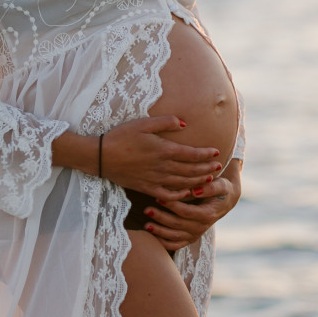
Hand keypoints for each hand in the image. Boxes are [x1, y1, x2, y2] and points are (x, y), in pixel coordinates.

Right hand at [99, 116, 221, 201]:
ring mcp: (155, 179)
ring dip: (198, 181)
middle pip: (191, 170)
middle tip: (218, 167)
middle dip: (207, 169)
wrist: (99, 157)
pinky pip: (168, 194)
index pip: (191, 154)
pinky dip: (180, 194)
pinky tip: (186, 192)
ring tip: (209, 179)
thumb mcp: (143, 123)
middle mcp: (162, 167)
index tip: (217, 153)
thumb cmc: (120, 136)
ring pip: (182, 183)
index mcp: (163, 150)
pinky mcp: (146, 188)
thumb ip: (165, 122)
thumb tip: (184, 123)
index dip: (206, 155)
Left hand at [143, 160, 241, 251]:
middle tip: (147, 210)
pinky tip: (152, 236)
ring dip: (159, 231)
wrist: (225, 201)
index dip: (171, 206)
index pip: (186, 212)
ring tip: (146, 225)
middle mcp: (201, 227)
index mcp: (207, 214)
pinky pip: (175, 245)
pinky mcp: (190, 238)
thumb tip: (195, 190)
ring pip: (174, 237)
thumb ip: (210, 187)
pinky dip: (163, 243)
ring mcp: (195, 234)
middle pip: (177, 225)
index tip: (158, 198)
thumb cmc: (221, 190)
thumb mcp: (221, 185)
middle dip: (161, 218)